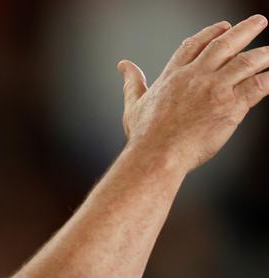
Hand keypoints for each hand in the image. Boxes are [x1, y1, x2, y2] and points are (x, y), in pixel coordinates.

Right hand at [118, 15, 268, 172]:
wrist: (158, 155)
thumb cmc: (145, 136)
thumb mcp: (133, 105)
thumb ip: (132, 83)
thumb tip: (123, 66)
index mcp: (173, 76)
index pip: (194, 46)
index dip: (210, 33)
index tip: (223, 27)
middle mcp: (195, 77)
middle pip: (224, 45)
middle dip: (244, 30)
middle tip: (258, 22)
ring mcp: (214, 89)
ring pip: (246, 62)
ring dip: (264, 54)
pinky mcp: (231, 105)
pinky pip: (258, 85)